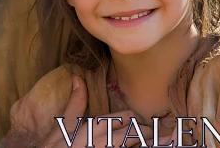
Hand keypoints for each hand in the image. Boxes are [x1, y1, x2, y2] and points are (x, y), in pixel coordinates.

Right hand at [36, 76, 152, 147]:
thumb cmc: (54, 146)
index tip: (143, 123)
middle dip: (147, 132)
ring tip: (165, 141)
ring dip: (149, 142)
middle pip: (136, 132)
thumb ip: (75, 103)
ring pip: (135, 144)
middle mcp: (106, 140)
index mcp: (96, 126)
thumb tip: (77, 78)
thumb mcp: (64, 124)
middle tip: (157, 133)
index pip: (125, 118)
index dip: (135, 120)